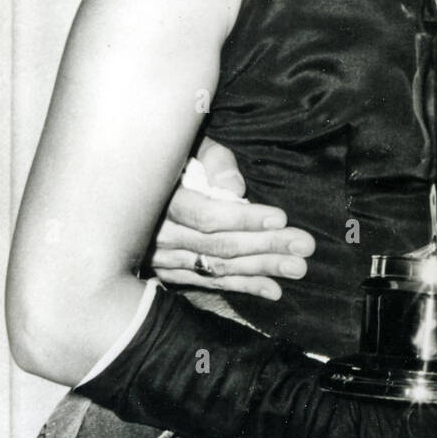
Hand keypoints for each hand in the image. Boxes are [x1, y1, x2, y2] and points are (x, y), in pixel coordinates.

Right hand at [148, 138, 315, 299]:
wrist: (132, 187)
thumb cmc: (173, 160)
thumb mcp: (190, 147)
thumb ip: (214, 161)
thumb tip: (236, 191)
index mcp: (162, 200)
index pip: (206, 216)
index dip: (244, 219)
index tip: (280, 218)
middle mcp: (159, 235)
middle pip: (218, 246)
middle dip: (265, 246)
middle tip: (304, 246)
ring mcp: (163, 259)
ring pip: (217, 267)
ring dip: (261, 269)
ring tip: (298, 267)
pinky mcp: (170, 273)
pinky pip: (209, 283)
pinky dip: (243, 287)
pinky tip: (273, 290)